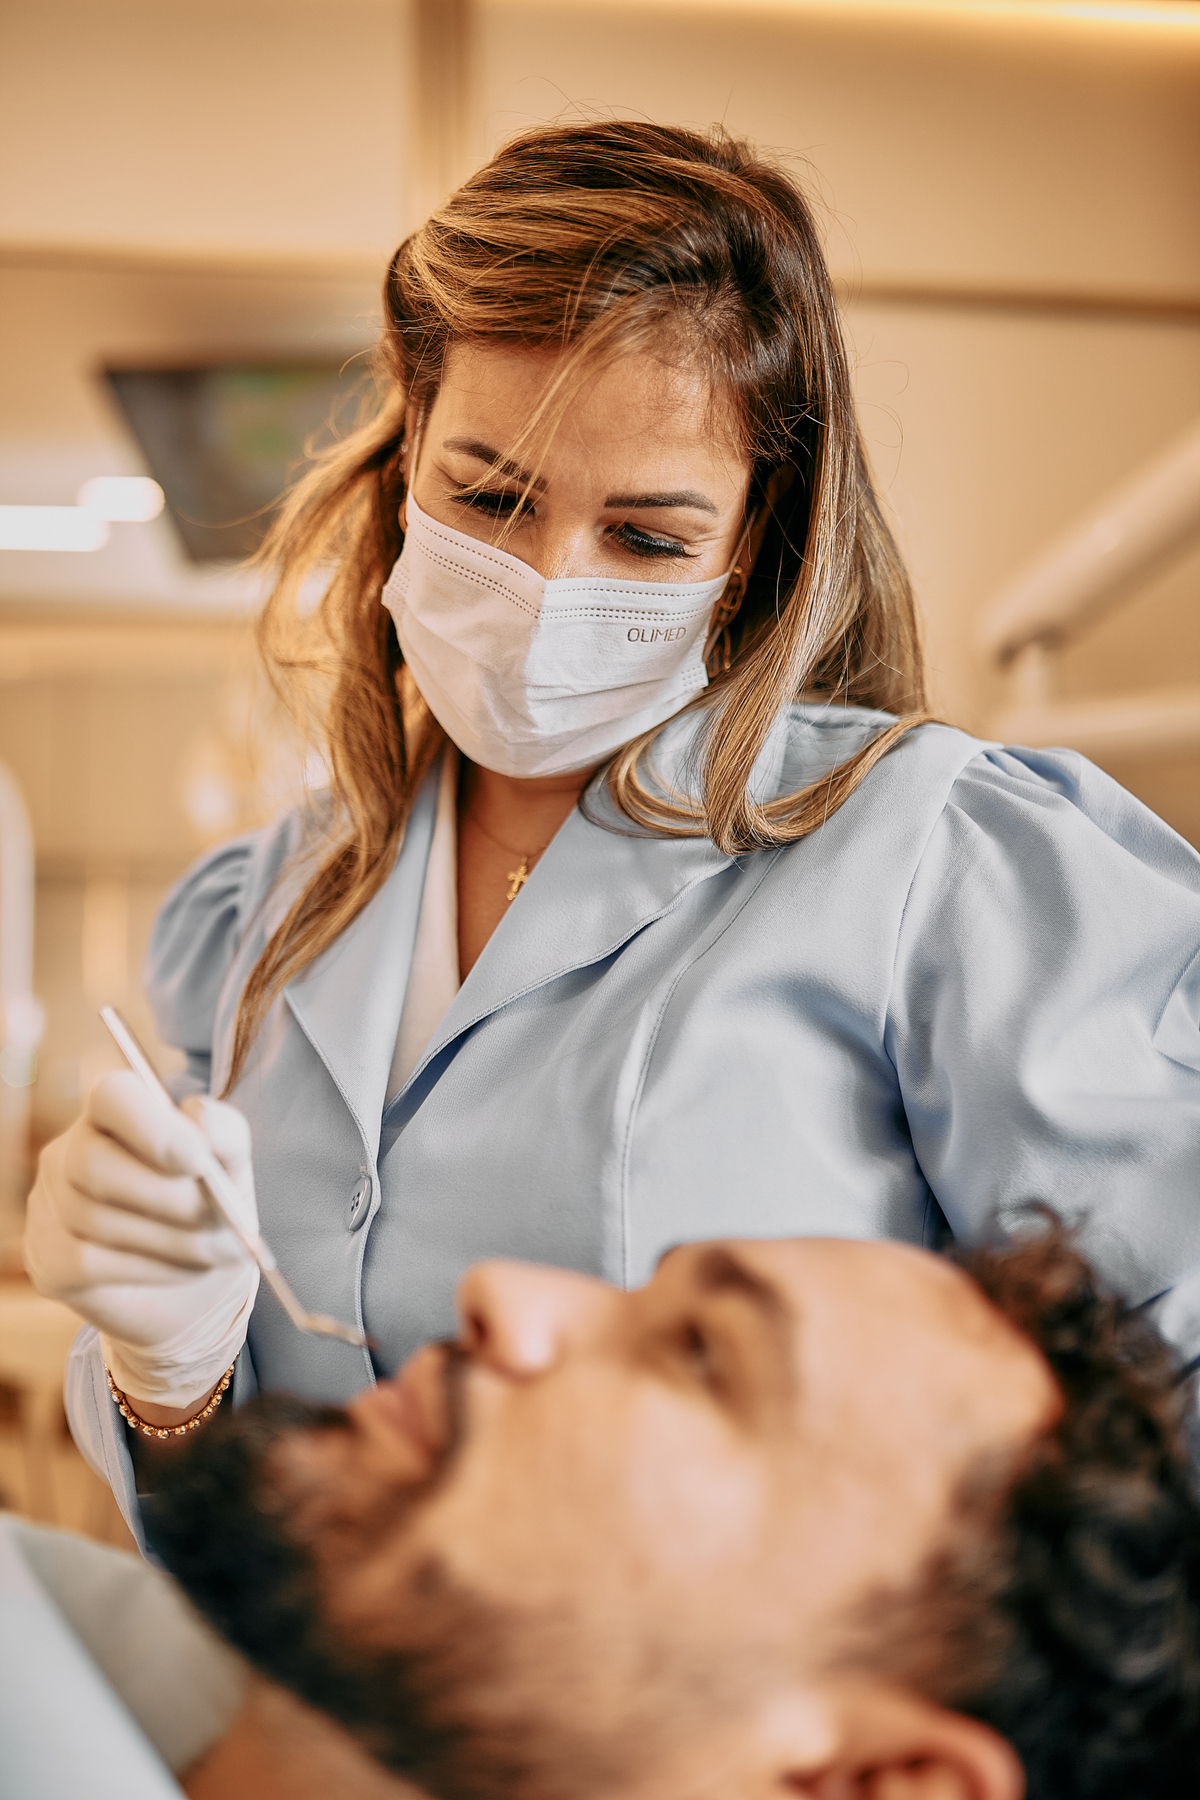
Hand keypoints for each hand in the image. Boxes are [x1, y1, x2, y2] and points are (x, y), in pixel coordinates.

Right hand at [24, 1071, 259, 1408]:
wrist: (191, 1283)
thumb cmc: (207, 1205)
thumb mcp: (231, 1166)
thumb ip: (226, 1134)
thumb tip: (200, 1119)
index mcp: (116, 1112)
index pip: (112, 1096)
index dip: (152, 1128)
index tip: (198, 1161)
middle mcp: (69, 1150)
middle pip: (93, 1163)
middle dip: (167, 1196)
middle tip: (220, 1218)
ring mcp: (49, 1206)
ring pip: (95, 1217)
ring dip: (171, 1238)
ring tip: (218, 1248)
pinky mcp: (49, 1260)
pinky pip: (89, 1260)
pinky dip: (150, 1266)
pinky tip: (182, 1267)